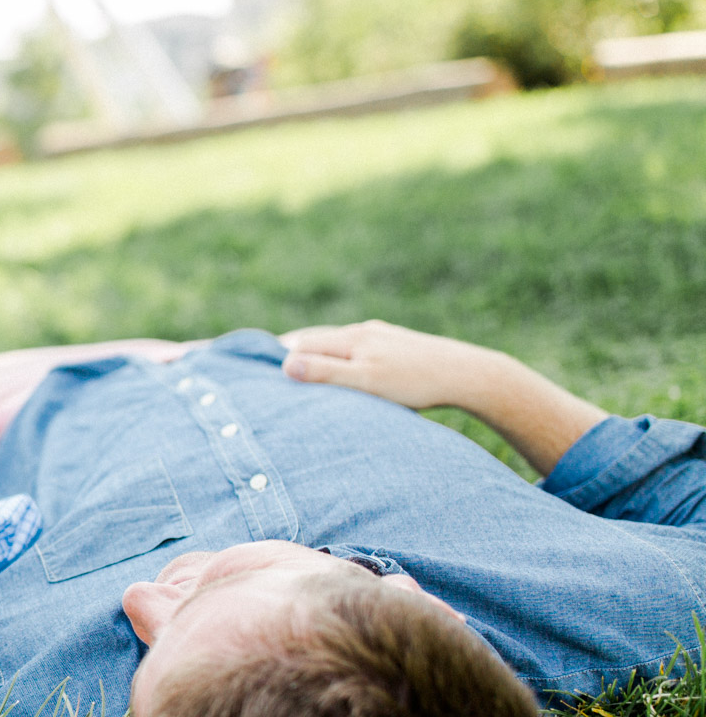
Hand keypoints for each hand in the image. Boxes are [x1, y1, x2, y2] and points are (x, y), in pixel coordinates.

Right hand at [280, 320, 502, 410]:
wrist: (470, 374)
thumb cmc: (417, 384)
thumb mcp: (367, 383)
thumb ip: (326, 374)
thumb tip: (284, 365)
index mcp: (350, 339)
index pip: (298, 344)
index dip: (272, 354)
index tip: (246, 364)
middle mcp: (361, 332)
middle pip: (313, 340)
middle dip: (287, 352)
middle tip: (261, 368)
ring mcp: (380, 336)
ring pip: (334, 344)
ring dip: (312, 355)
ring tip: (294, 371)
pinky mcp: (395, 345)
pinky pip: (354, 349)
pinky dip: (336, 358)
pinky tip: (340, 369)